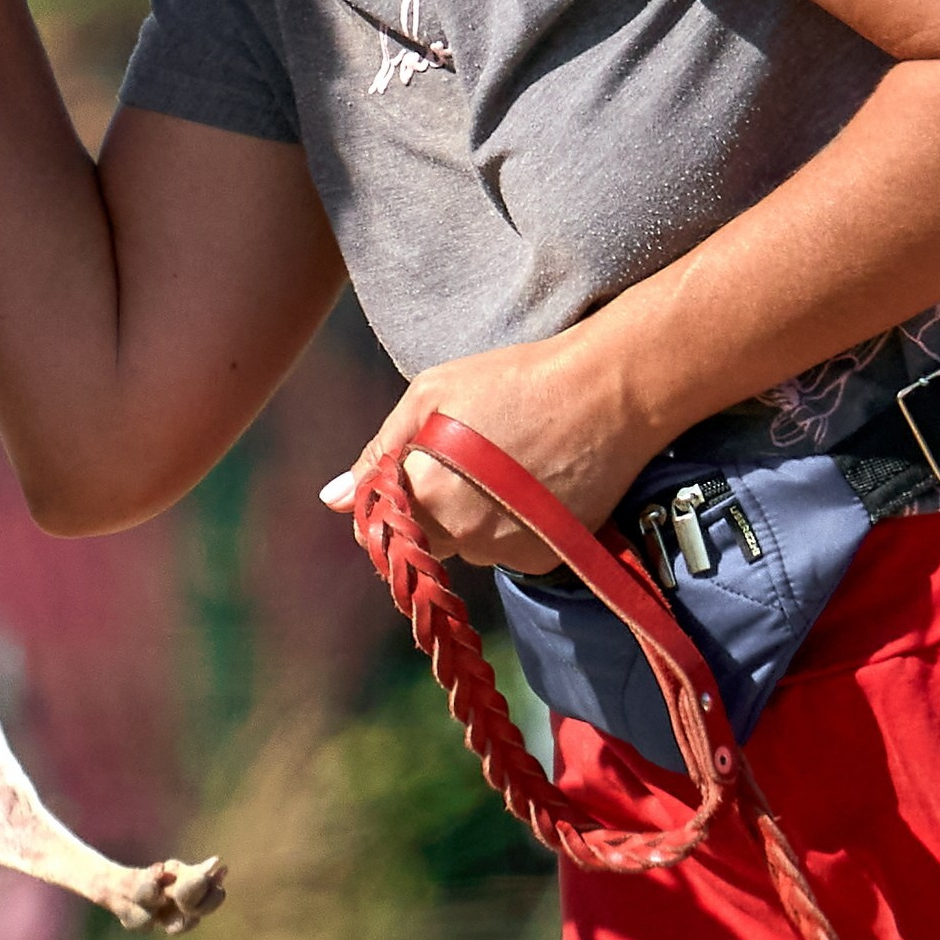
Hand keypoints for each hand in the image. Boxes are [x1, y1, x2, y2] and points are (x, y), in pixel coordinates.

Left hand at [317, 328, 660, 573]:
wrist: (608, 394)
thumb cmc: (514, 380)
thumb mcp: (431, 396)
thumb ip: (379, 452)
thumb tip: (330, 501)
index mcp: (427, 492)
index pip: (382, 523)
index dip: (391, 497)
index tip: (414, 470)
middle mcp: (464, 535)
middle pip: (427, 534)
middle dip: (434, 502)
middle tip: (468, 453)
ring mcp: (508, 552)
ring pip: (469, 544)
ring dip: (473, 515)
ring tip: (506, 461)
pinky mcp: (547, 559)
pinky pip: (509, 550)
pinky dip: (512, 524)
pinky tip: (532, 483)